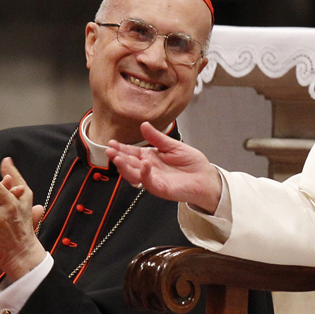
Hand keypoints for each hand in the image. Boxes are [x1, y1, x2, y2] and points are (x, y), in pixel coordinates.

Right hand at [106, 121, 222, 213]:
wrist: (205, 177)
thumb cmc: (192, 163)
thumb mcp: (173, 146)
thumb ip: (158, 138)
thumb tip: (144, 125)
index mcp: (151, 157)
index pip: (132, 153)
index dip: (121, 148)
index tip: (111, 142)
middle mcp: (149, 169)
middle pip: (129, 164)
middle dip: (118, 157)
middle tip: (109, 150)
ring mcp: (154, 179)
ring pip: (134, 175)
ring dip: (125, 167)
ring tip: (117, 158)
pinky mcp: (161, 188)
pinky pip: (149, 182)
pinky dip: (145, 174)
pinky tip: (144, 164)